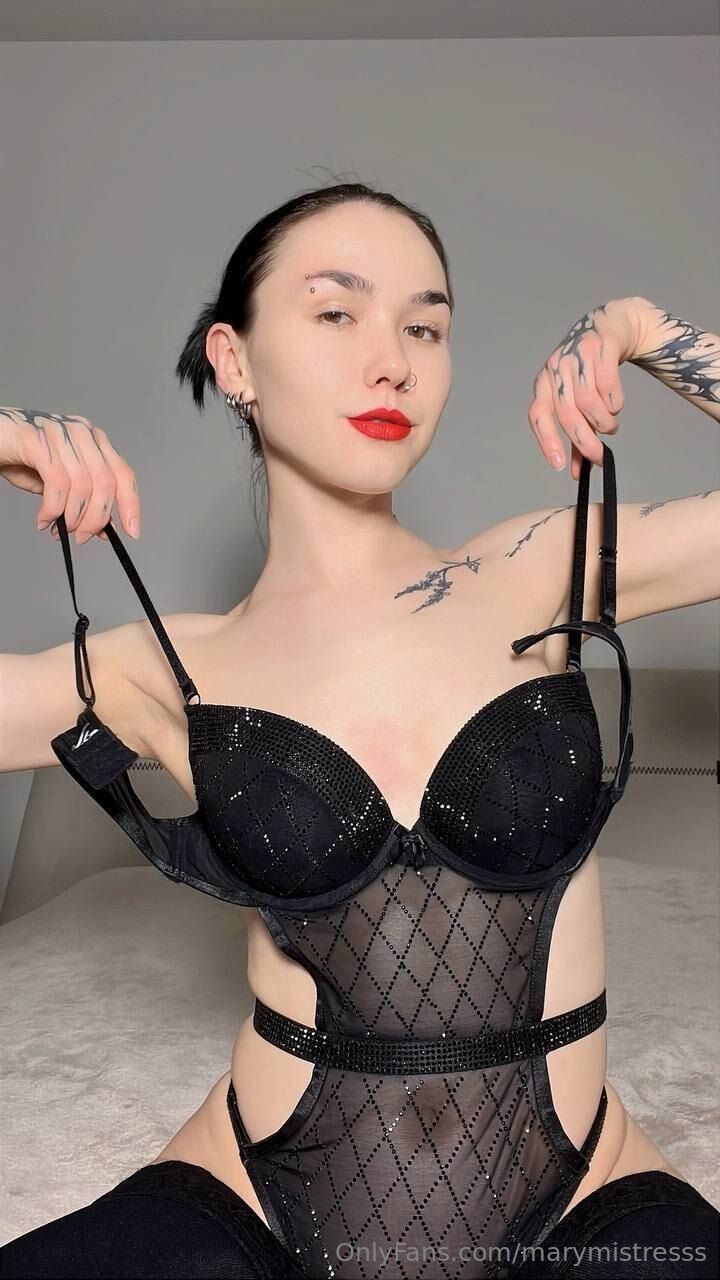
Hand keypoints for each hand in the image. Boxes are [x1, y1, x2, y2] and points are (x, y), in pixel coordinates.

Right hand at [0, 407, 140, 541]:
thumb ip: (84, 502)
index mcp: (93, 440)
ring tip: (58, 529)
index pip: (123, 473)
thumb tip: (105, 530)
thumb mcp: (60, 485)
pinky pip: (57, 482)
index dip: (131, 504)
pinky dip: (53, 508)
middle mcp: (81, 432)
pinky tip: (44, 520)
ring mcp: (61, 433)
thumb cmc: (22, 460)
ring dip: (72, 517)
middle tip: (82, 537)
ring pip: (83, 485)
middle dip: (96, 518)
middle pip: (106, 482)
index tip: (132, 531)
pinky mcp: (38, 439)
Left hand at [528, 297, 643, 479]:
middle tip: (598, 457)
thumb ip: (577, 435)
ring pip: (589, 401)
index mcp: (545, 382)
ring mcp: (577, 355)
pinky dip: (615, 402)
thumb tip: (577, 473)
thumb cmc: (591, 370)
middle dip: (584, 440)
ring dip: (604, 422)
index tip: (559, 465)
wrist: (612, 326)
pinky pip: (608, 384)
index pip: (538, 415)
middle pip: (567, 413)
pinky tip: (616, 405)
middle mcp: (556, 368)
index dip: (547, 441)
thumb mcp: (579, 399)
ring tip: (610, 426)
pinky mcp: (600, 346)